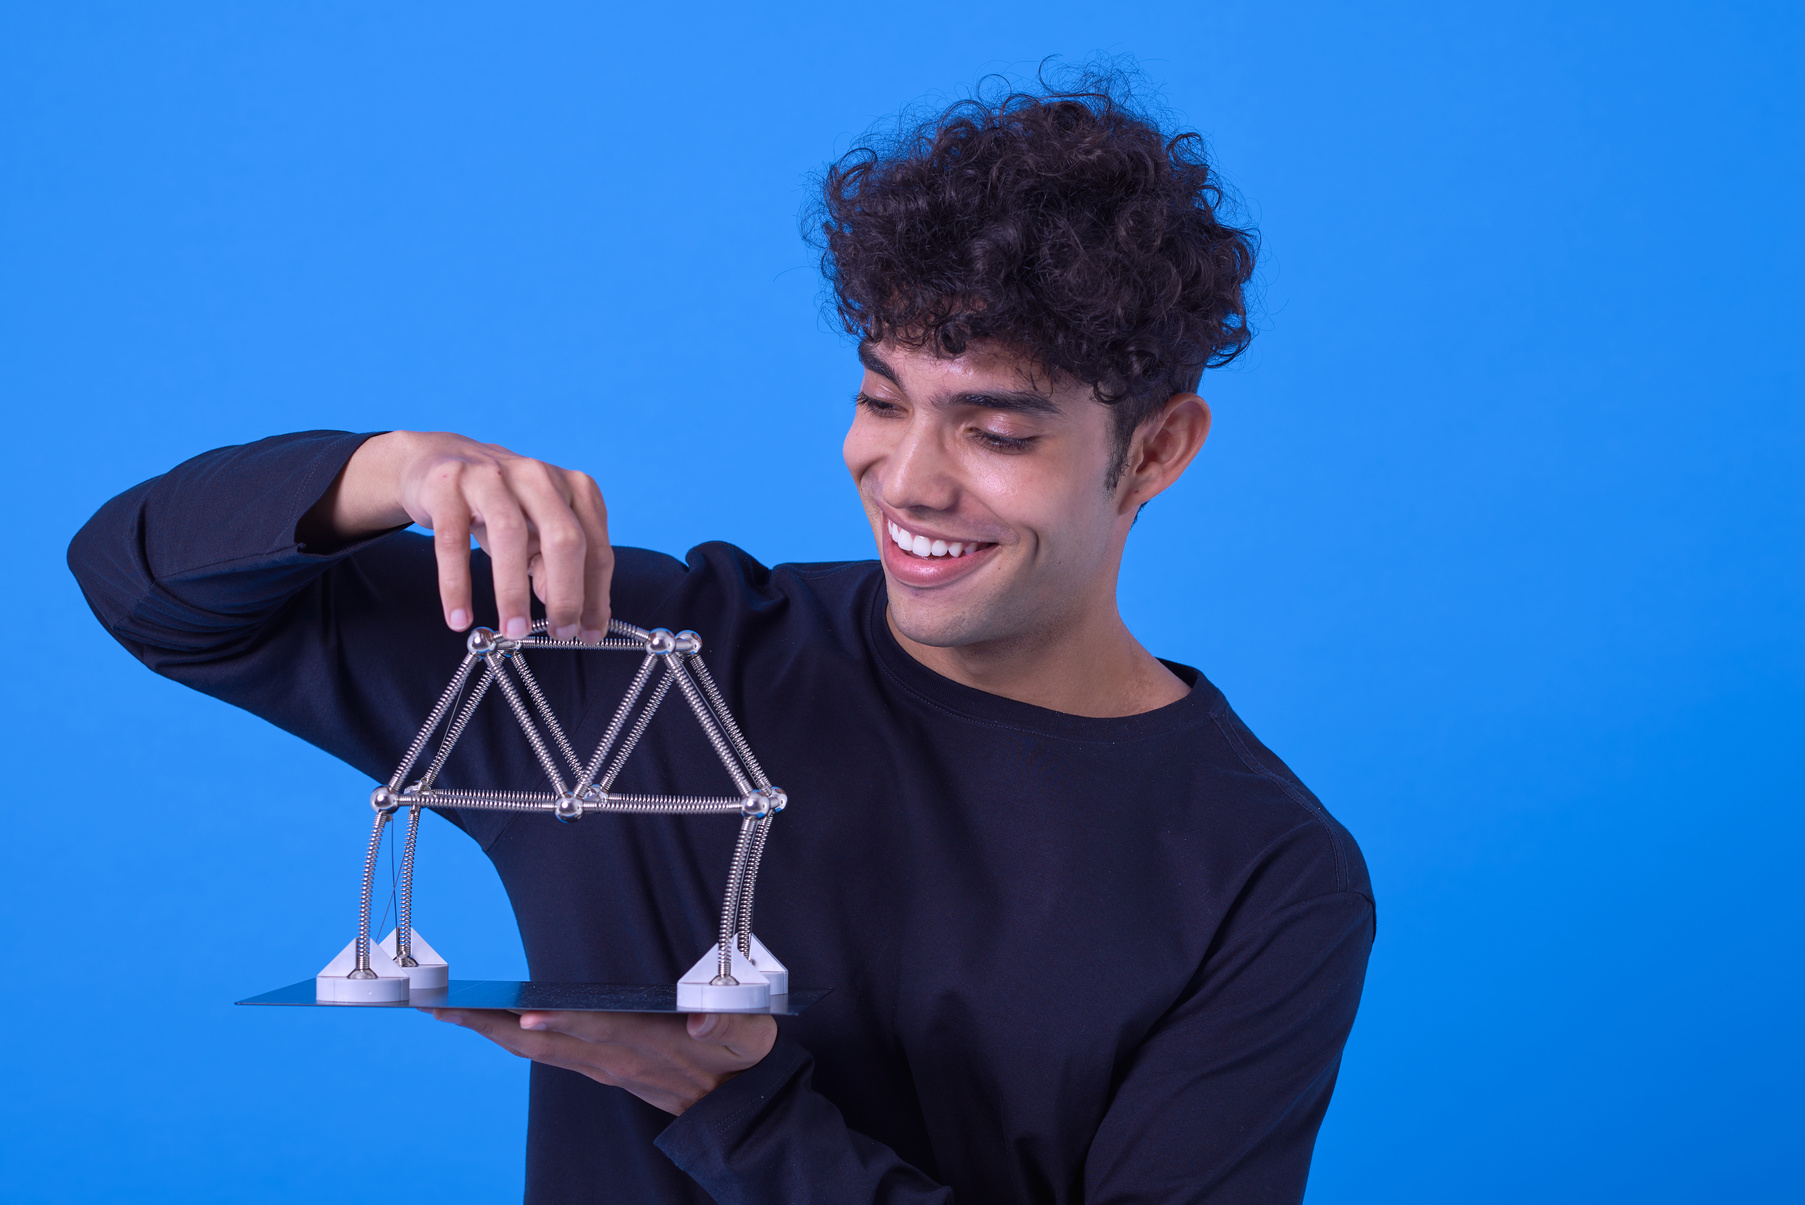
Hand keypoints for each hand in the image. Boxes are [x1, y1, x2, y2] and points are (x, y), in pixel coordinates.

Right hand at [302, 431, 611, 640]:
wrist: (439, 460)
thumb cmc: (503, 505)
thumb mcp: (538, 531)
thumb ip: (557, 565)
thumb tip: (569, 609)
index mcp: (574, 488)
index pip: (595, 548)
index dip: (596, 596)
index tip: (590, 633)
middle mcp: (538, 476)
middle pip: (564, 538)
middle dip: (566, 594)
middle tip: (560, 634)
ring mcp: (491, 476)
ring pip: (509, 535)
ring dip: (514, 592)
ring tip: (514, 631)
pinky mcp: (447, 486)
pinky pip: (453, 542)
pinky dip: (456, 585)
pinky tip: (459, 618)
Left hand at [427, 1008, 777, 1114]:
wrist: (737, 1111)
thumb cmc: (743, 1063)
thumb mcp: (752, 1038)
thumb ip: (729, 1024)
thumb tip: (700, 1024)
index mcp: (650, 1046)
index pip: (600, 1029)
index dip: (565, 1020)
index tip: (527, 1011)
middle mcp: (617, 1061)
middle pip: (545, 1043)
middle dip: (493, 1024)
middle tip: (445, 1006)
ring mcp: (604, 1068)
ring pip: (538, 1050)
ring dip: (491, 1031)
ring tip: (448, 1010)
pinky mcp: (601, 1069)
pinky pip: (546, 1053)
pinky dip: (513, 1036)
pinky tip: (493, 1023)